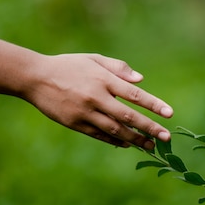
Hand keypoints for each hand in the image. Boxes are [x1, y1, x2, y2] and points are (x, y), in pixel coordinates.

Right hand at [23, 53, 172, 149]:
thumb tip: (141, 80)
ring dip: (134, 139)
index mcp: (103, 79)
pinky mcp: (75, 124)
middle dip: (149, 128)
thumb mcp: (93, 59)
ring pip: (115, 129)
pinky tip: (127, 144)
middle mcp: (96, 97)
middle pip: (128, 116)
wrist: (35, 78)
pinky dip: (114, 140)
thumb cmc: (68, 65)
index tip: (169, 114)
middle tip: (166, 137)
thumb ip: (118, 68)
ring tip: (150, 145)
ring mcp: (85, 112)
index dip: (153, 105)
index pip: (134, 94)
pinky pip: (99, 135)